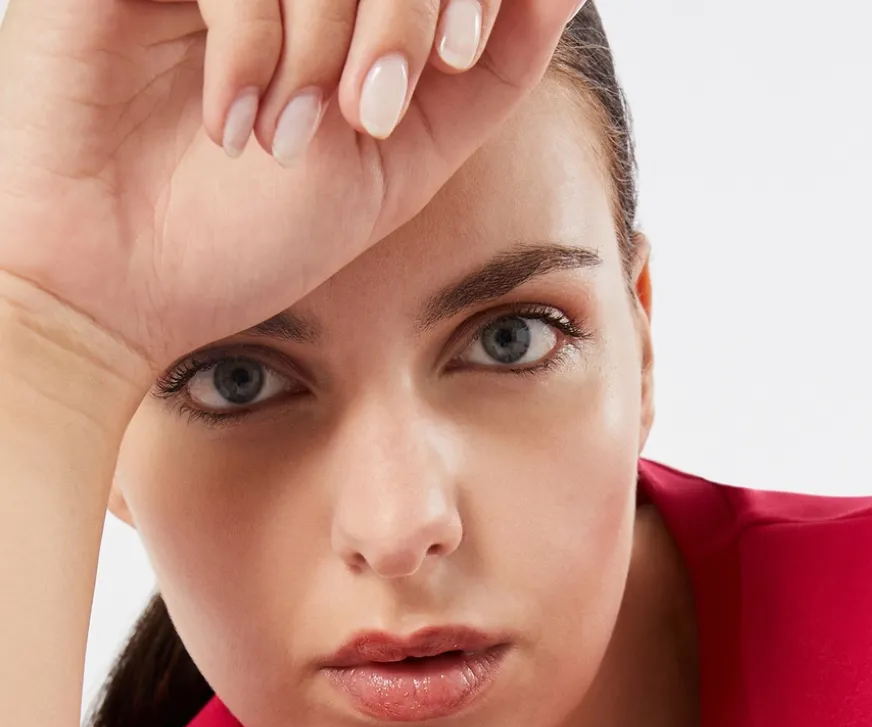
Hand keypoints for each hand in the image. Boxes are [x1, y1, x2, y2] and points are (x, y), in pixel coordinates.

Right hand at [0, 0, 581, 386]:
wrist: (121, 290)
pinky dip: (254, 43)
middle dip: (405, 8)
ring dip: (329, 37)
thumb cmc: (249, 231)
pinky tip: (231, 122)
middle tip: (374, 108)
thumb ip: (488, 72)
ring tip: (294, 134)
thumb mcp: (402, 159)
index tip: (460, 58)